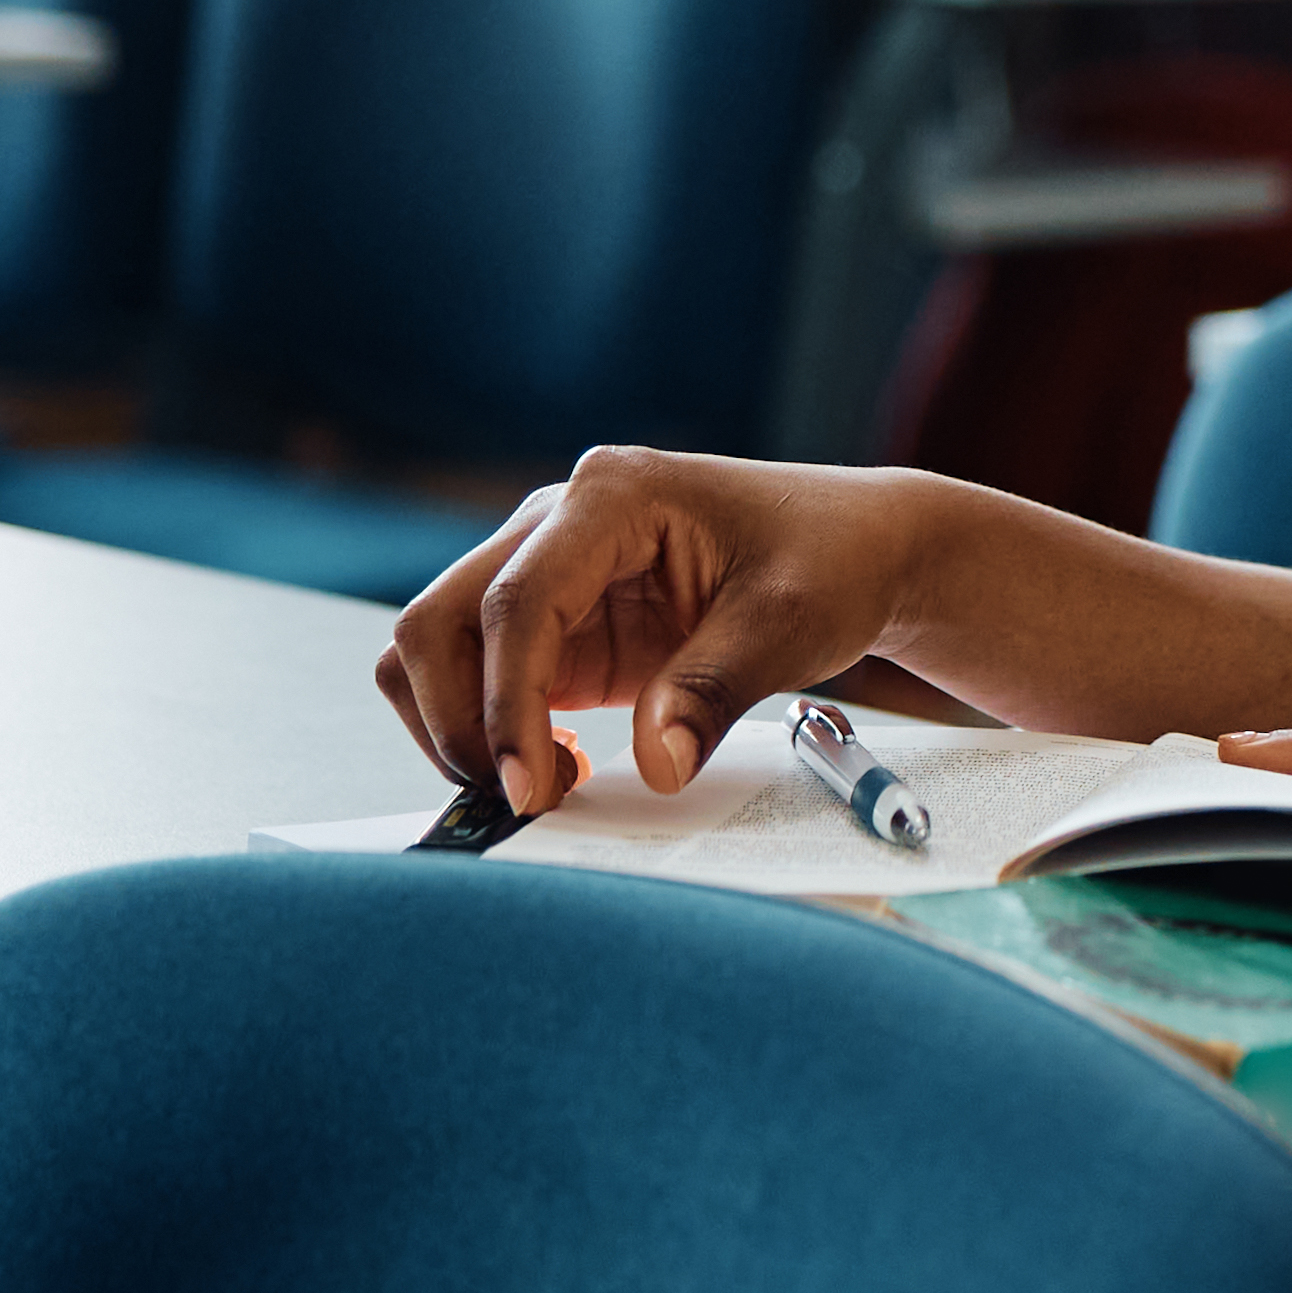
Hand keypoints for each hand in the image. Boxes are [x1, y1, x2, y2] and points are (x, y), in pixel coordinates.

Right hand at [378, 448, 931, 813]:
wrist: (856, 548)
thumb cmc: (829, 559)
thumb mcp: (790, 621)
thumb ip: (714, 688)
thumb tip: (655, 764)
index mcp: (611, 496)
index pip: (516, 603)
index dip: (508, 703)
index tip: (531, 787)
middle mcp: (557, 522)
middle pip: (438, 621)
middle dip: (461, 721)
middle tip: (530, 796)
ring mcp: (547, 571)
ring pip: (435, 649)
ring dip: (460, 727)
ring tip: (548, 783)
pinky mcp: (556, 624)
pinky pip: (476, 677)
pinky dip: (488, 729)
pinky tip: (560, 764)